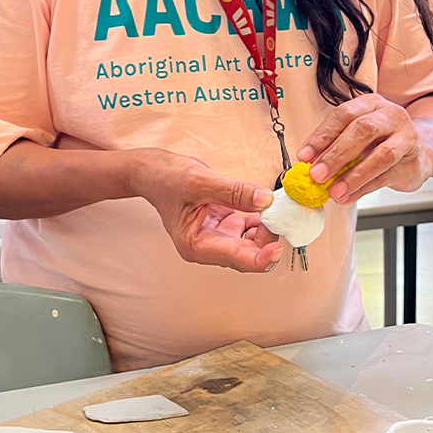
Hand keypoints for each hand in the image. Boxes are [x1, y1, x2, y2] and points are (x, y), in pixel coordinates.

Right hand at [129, 150, 284, 272]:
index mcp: (196, 245)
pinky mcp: (224, 227)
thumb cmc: (166, 179)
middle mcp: (207, 247)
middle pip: (248, 255)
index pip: (237, 260)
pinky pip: (250, 230)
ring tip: (270, 206)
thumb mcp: (200, 181)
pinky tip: (262, 205)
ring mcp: (217, 238)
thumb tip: (266, 200)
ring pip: (252, 244)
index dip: (261, 258)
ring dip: (266, 229)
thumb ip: (235, 192)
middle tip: (278, 214)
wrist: (153, 172)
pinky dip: (261, 220)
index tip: (279, 247)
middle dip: (267, 239)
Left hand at [296, 94, 429, 203]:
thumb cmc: (379, 143)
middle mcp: (392, 116)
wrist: (416, 154)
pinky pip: (388, 176)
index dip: (322, 136)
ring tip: (334, 191)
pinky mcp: (414, 161)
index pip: (343, 114)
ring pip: (381, 156)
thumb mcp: (356, 136)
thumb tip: (309, 164)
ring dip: (353, 176)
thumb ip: (334, 146)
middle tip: (317, 175)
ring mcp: (407, 138)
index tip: (304, 156)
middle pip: (364, 130)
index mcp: (371, 104)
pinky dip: (365, 188)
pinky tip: (348, 196)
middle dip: (337, 154)